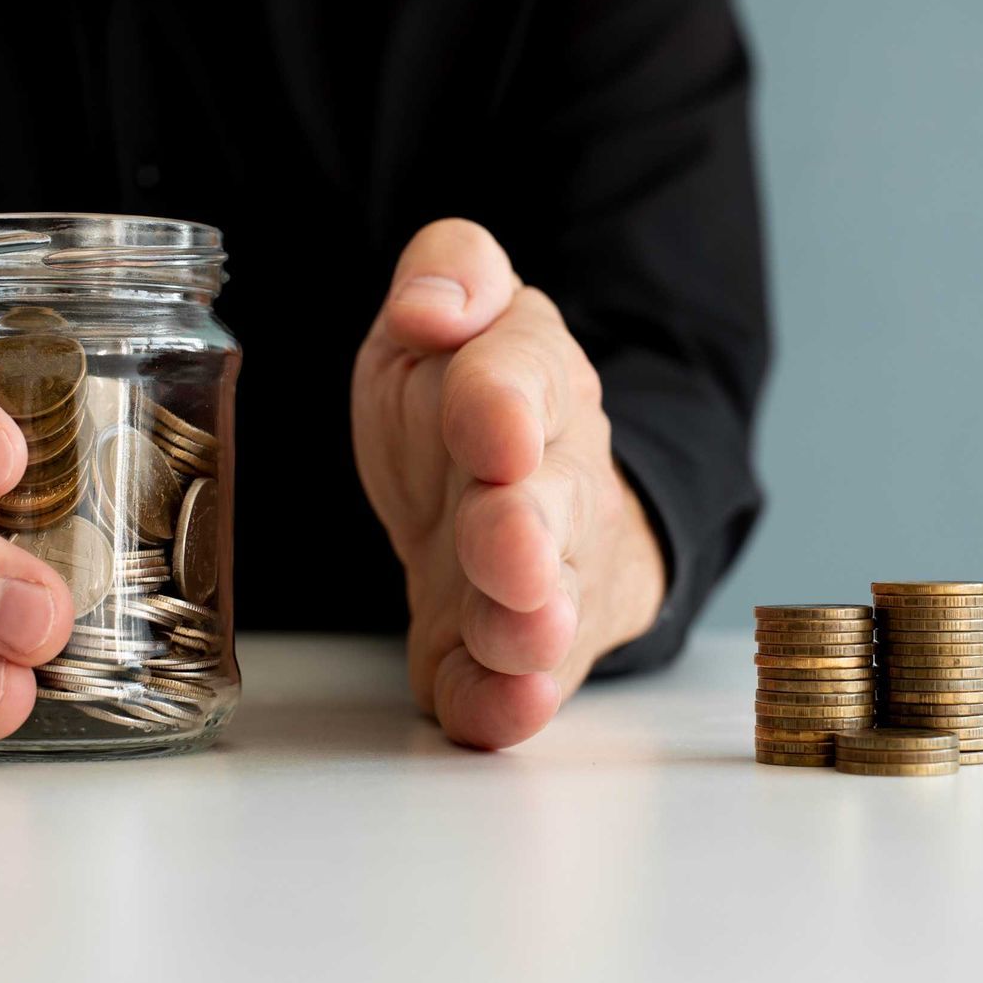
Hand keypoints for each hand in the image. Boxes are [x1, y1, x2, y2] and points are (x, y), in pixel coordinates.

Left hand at [352, 221, 666, 748]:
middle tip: (508, 546)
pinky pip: (513, 686)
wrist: (514, 501)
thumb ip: (453, 273)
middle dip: (527, 528)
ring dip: (528, 624)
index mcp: (530, 382)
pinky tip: (504, 709)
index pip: (525, 377)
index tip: (492, 429)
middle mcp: (551, 482)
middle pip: (550, 505)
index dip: (504, 403)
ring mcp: (540, 577)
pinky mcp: (509, 655)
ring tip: (519, 634)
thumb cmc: (465, 403)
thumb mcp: (453, 318)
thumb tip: (431, 302)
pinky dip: (507, 702)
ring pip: (544, 604)